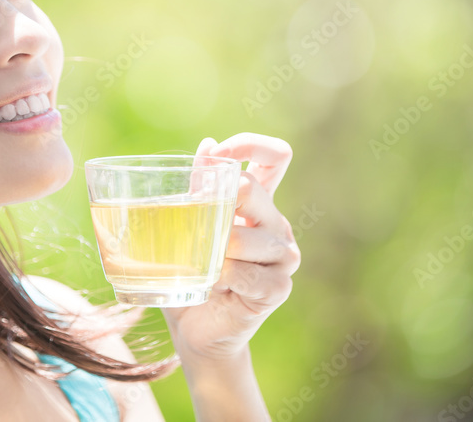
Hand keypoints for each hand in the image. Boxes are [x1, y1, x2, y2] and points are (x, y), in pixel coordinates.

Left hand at [162, 132, 299, 363]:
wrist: (195, 327)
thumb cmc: (190, 270)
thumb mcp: (189, 223)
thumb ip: (200, 186)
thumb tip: (208, 146)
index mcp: (259, 201)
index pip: (276, 157)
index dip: (252, 144)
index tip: (221, 153)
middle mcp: (276, 223)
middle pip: (254, 190)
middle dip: (220, 201)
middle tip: (199, 220)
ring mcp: (283, 255)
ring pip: (252, 236)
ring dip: (220, 246)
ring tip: (205, 260)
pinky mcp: (279, 287)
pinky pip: (250, 273)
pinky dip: (226, 276)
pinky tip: (215, 282)